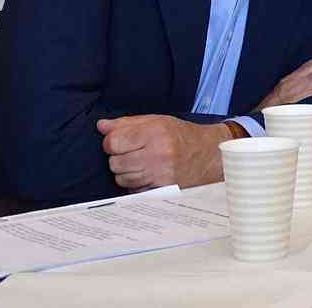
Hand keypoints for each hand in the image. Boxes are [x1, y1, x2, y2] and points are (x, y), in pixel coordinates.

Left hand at [97, 115, 232, 191]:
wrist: (209, 154)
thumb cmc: (181, 135)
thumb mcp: (157, 121)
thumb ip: (127, 123)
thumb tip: (101, 126)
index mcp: (155, 133)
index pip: (113, 142)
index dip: (111, 142)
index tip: (119, 141)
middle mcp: (158, 154)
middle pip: (115, 163)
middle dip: (118, 158)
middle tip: (132, 153)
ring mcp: (160, 174)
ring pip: (122, 179)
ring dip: (126, 172)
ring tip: (141, 163)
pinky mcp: (163, 190)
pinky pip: (134, 190)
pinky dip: (136, 184)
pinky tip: (148, 174)